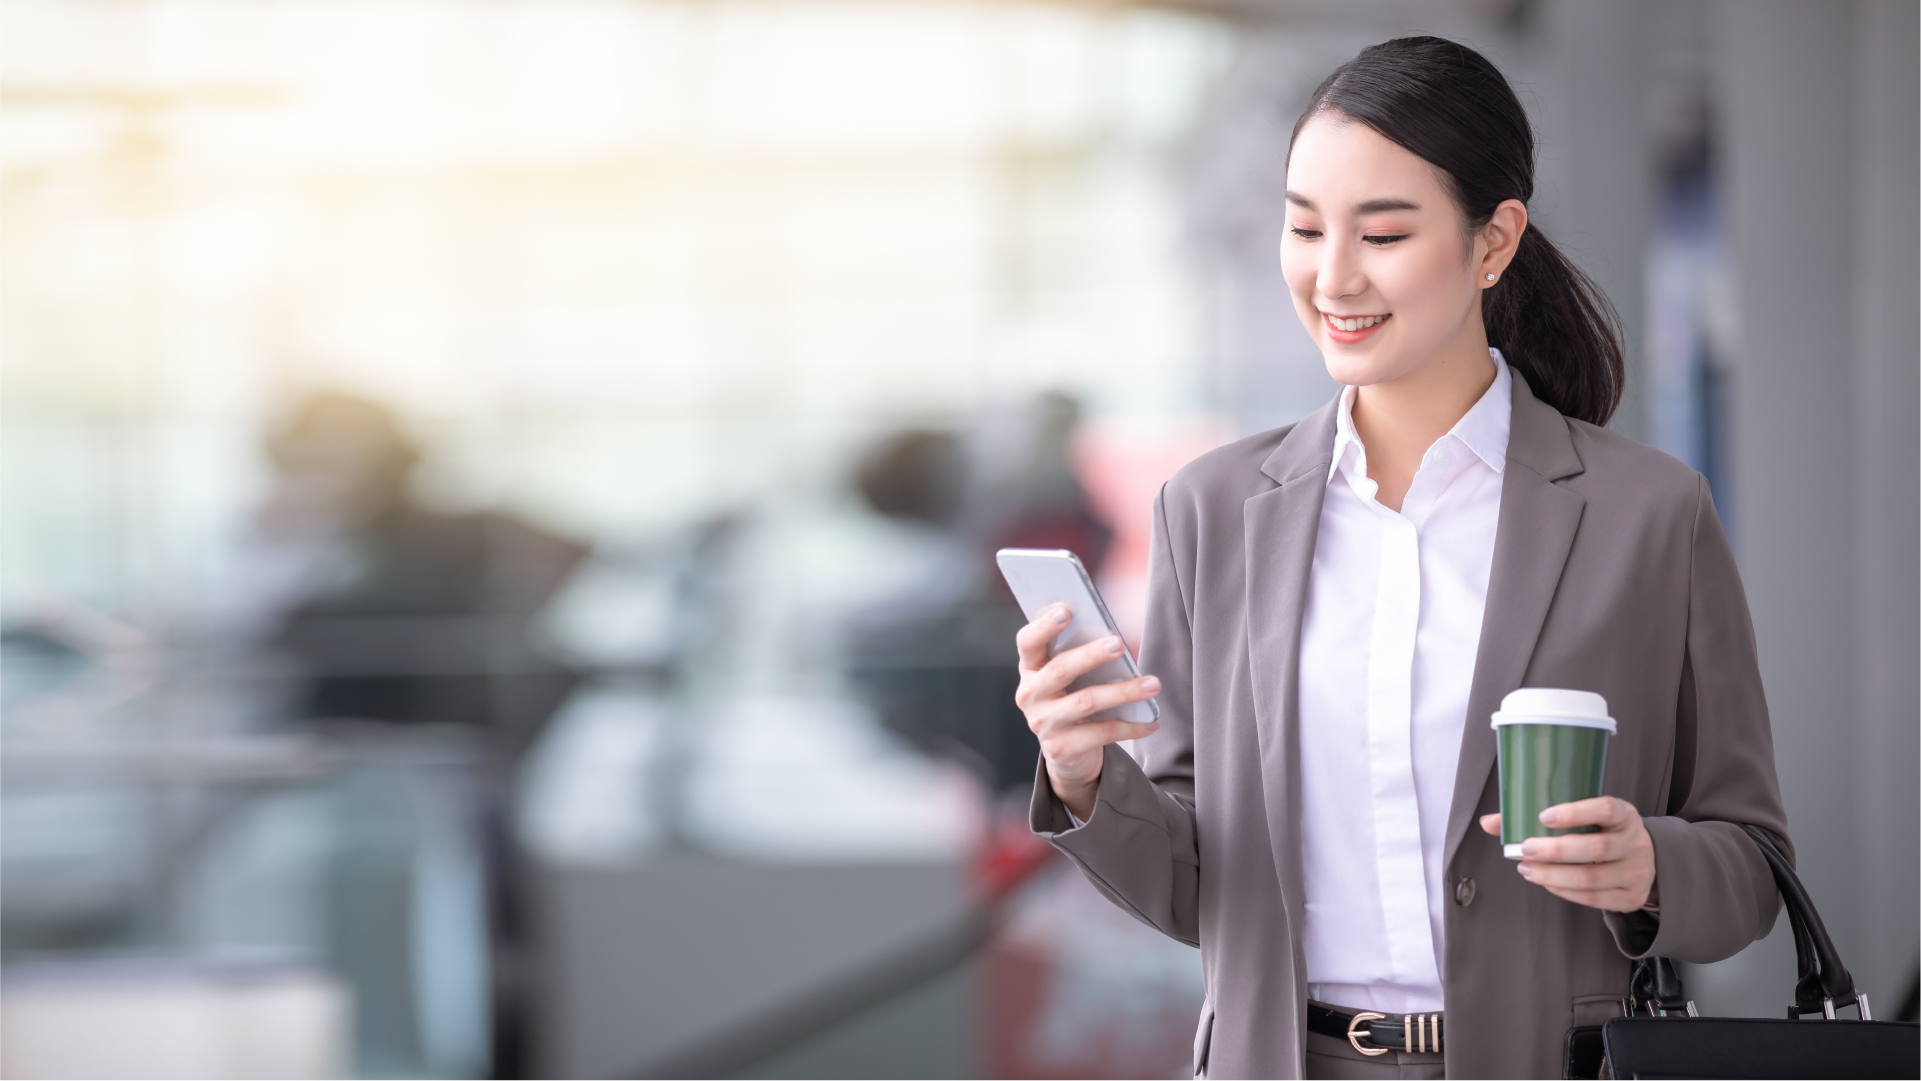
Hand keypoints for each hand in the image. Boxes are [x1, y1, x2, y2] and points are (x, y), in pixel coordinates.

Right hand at [1014, 605, 1160, 821]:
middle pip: (1060, 669)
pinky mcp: (1062, 748)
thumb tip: (1114, 640)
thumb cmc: (1072, 698)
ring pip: (1086, 702)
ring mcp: (1043, 723)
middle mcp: (1030, 694)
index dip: (1044, 625)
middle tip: (1119, 644)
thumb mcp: (1069, 677)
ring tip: (1152, 684)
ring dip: (1123, 692)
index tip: (1067, 610)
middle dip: (1091, 655)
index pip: (1028, 641)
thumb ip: (1079, 656)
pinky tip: (1152, 721)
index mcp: (1030, 668)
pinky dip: (1131, 727)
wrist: (1066, 751)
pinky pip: (1101, 733)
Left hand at [1478, 797, 1657, 912]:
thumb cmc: (1603, 833)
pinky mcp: (1630, 897)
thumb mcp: (1586, 817)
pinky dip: (1564, 891)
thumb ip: (1540, 816)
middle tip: (1526, 849)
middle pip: (1595, 848)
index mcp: (1625, 815)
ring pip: (1591, 878)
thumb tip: (1489, 822)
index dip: (1575, 812)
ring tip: (1527, 869)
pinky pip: (1593, 898)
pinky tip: (1546, 882)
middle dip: (1555, 851)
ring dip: (1553, 875)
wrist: (1643, 860)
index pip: (1605, 809)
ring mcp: (1635, 872)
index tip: (1543, 816)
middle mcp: (1634, 843)